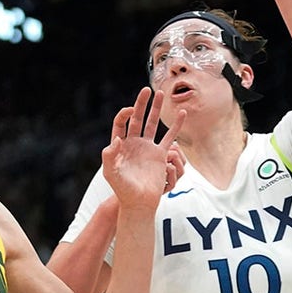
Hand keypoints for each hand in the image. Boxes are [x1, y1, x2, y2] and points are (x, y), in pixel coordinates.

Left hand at [101, 87, 185, 210]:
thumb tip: (117, 139)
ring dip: (156, 109)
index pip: (121, 123)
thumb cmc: (122, 189)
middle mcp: (133, 143)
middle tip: (147, 89)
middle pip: (137, 118)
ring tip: (161, 93)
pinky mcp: (160, 155)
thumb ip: (109, 156)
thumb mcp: (110, 173)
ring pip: (153, 124)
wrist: (138, 203)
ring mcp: (147, 147)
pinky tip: (181, 113)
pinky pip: (169, 137)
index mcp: (119, 145)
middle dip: (142, 103)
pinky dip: (176, 126)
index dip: (125, 114)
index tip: (131, 110)